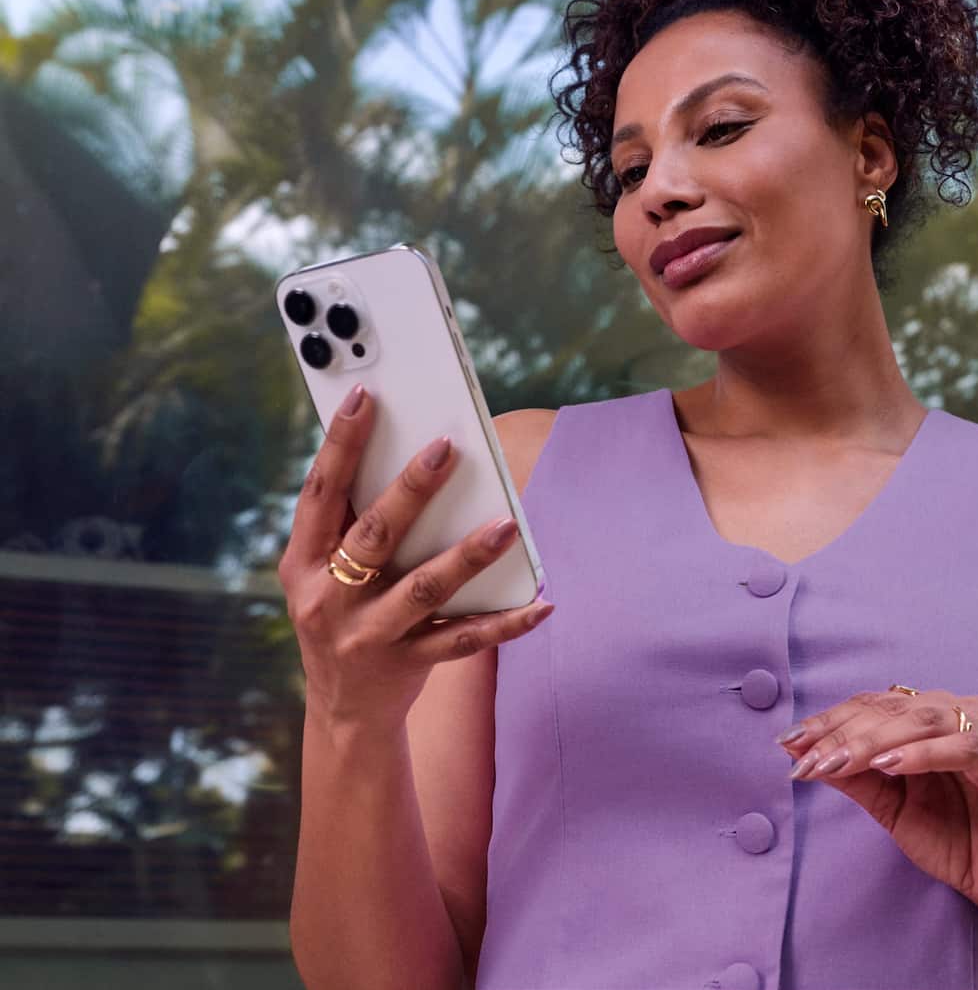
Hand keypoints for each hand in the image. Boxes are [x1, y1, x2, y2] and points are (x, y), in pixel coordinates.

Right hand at [277, 384, 553, 730]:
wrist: (342, 711)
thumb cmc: (341, 613)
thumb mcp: (321, 573)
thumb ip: (349, 522)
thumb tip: (402, 446)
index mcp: (303, 564)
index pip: (320, 493)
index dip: (340, 444)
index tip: (366, 397)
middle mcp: (329, 599)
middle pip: (374, 536)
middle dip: (410, 490)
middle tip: (447, 448)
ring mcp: (369, 635)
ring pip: (424, 588)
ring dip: (467, 556)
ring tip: (505, 525)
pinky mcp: (409, 664)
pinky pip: (465, 640)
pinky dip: (507, 623)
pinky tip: (543, 603)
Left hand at [777, 688, 977, 940]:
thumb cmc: (953, 839)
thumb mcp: (891, 808)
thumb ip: (854, 777)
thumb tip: (798, 751)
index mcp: (931, 718)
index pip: (873, 705)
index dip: (830, 721)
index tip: (788, 743)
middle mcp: (960, 714)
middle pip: (893, 707)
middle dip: (843, 731)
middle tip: (805, 757)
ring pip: (924, 718)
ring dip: (875, 738)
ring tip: (838, 760)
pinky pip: (965, 747)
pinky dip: (924, 752)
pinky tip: (890, 764)